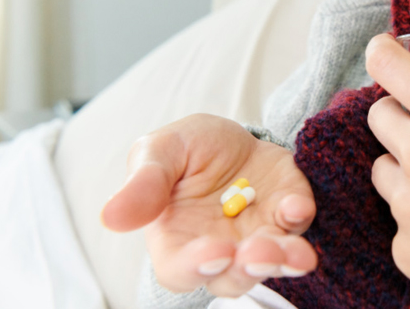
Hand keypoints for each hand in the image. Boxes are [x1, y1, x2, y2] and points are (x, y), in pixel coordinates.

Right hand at [100, 113, 317, 296]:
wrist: (230, 133)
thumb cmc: (185, 151)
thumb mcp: (158, 153)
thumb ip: (143, 184)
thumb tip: (110, 217)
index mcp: (178, 242)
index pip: (182, 271)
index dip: (196, 267)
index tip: (214, 251)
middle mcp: (223, 249)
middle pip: (234, 277)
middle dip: (248, 268)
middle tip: (256, 253)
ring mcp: (260, 234)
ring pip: (274, 261)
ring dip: (284, 257)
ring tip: (293, 251)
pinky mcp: (289, 211)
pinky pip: (299, 223)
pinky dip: (299, 215)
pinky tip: (296, 204)